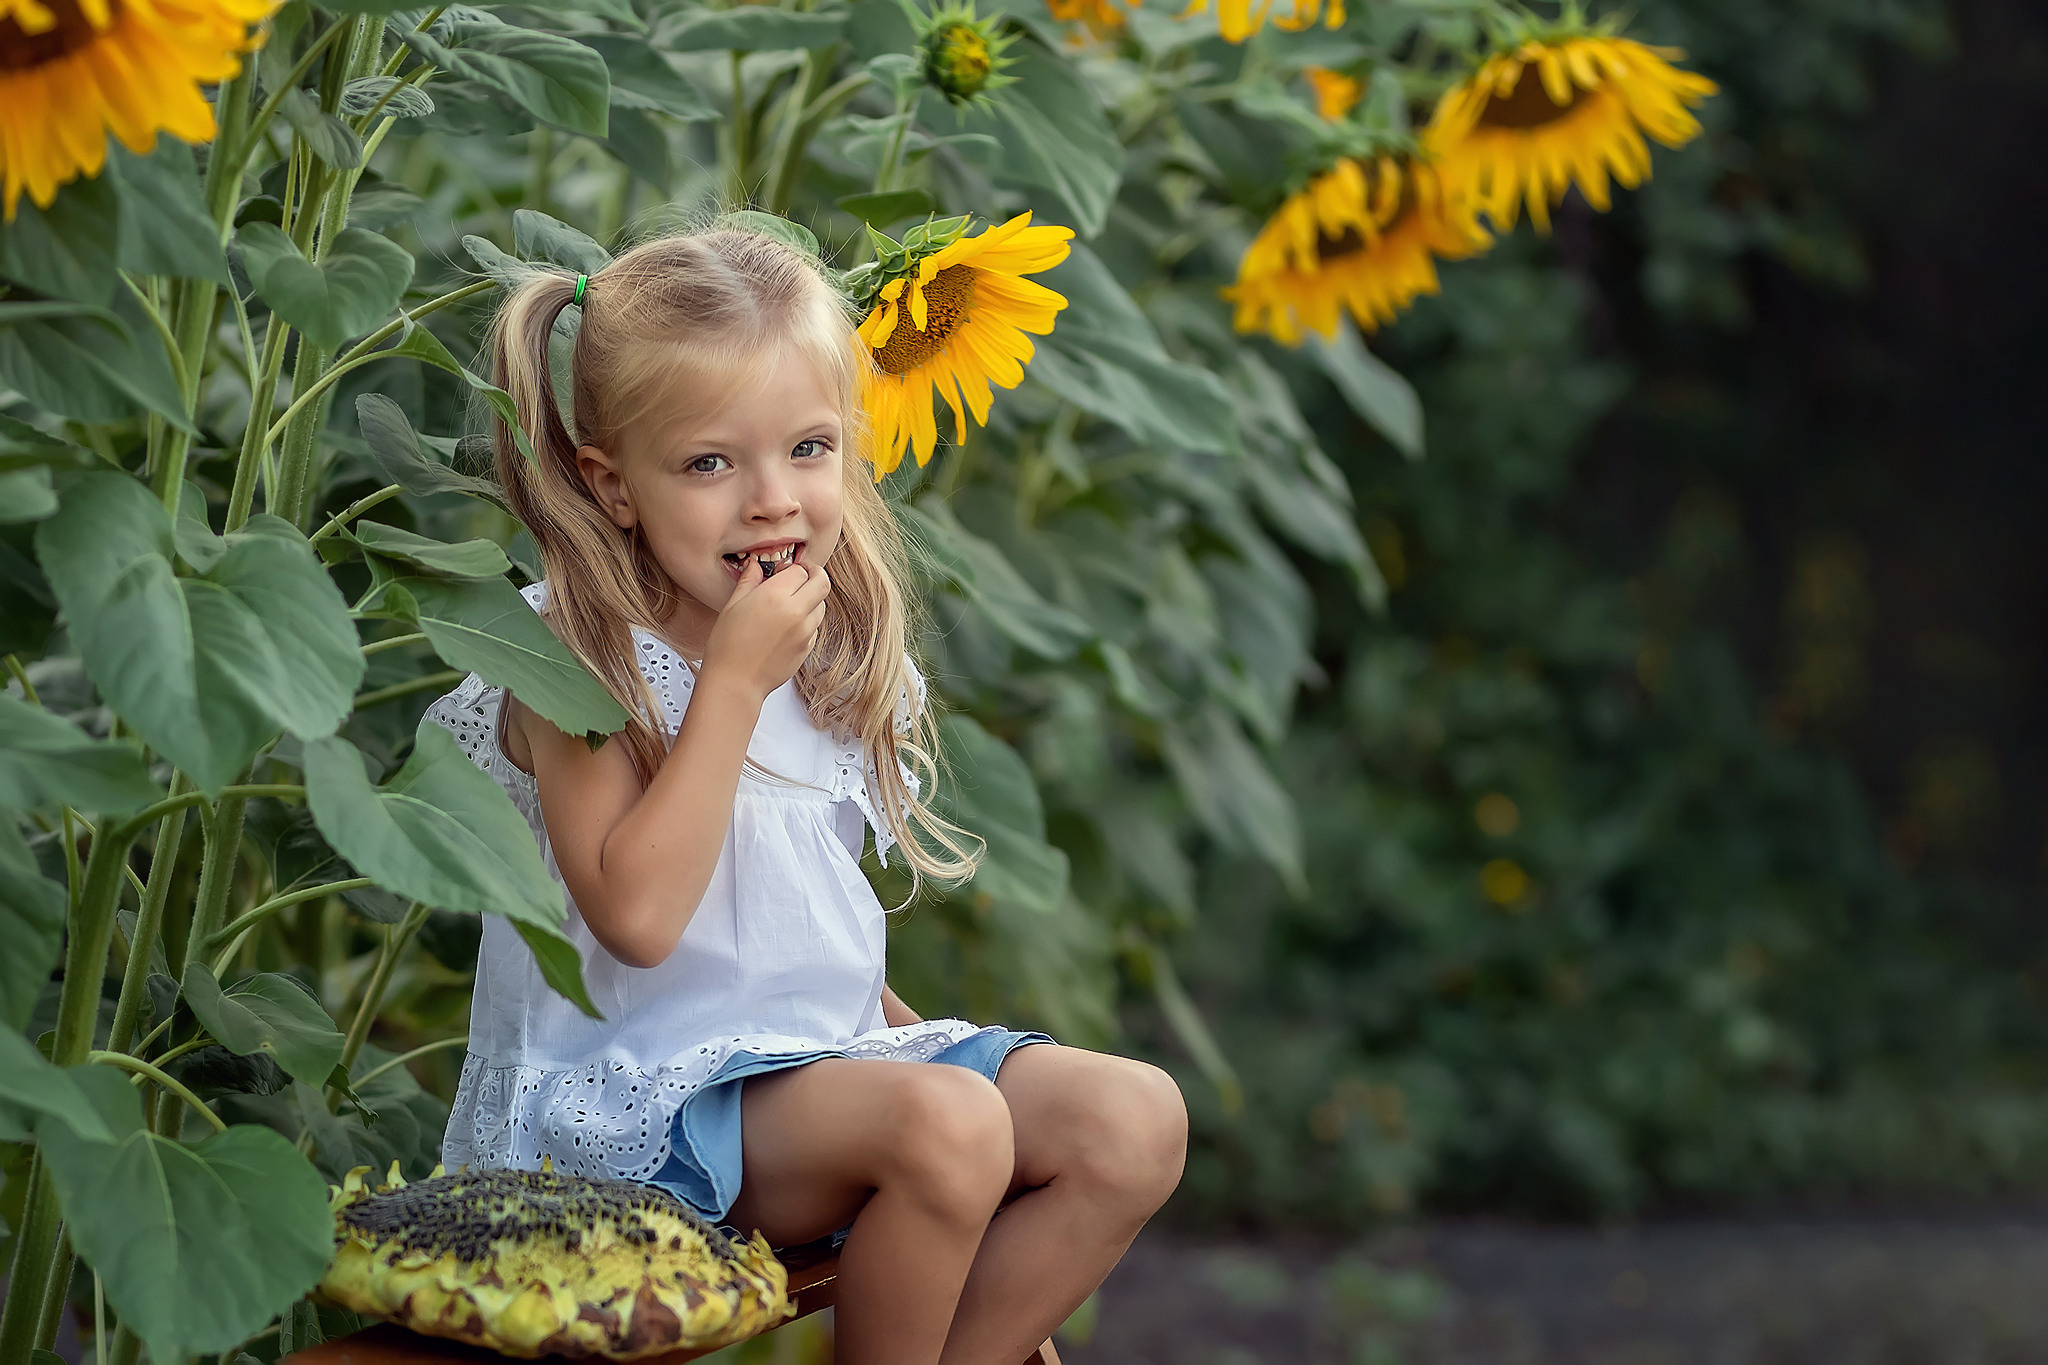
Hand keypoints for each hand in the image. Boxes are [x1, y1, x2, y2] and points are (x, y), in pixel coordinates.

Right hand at [700, 554, 831, 701]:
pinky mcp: (807, 648)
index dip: (791, 568)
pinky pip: (815, 627)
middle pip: (822, 583)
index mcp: (775, 596)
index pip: (800, 570)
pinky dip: (807, 620)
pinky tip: (787, 625)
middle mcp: (796, 612)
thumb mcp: (733, 605)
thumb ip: (749, 580)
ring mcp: (805, 632)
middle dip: (814, 575)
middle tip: (802, 577)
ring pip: (821, 605)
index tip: (781, 571)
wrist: (735, 682)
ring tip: (791, 603)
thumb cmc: (727, 645)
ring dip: (812, 599)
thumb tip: (755, 565)